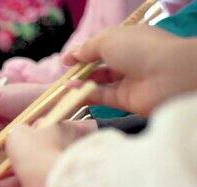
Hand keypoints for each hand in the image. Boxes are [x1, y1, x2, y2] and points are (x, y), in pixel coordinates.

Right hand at [0, 122, 83, 186]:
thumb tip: (16, 134)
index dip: (14, 136)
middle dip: (0, 165)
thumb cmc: (33, 150)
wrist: (49, 179)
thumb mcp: (16, 132)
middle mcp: (53, 151)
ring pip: (21, 177)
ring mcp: (50, 173)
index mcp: (52, 130)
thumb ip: (13, 133)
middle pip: (23, 157)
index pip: (32, 131)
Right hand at [64, 25, 196, 115]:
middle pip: (100, 66)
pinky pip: (103, 97)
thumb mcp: (107, 40)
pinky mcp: (126, 100)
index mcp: (128, 40)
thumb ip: (88, 49)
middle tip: (65, 74)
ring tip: (65, 85)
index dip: (84, 52)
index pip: (103, 46)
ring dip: (82, 83)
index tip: (65, 60)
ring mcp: (129, 81)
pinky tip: (73, 92)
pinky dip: (87, 94)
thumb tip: (74, 55)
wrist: (168, 75)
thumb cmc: (138, 49)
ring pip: (100, 83)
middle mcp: (129, 60)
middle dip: (81, 69)